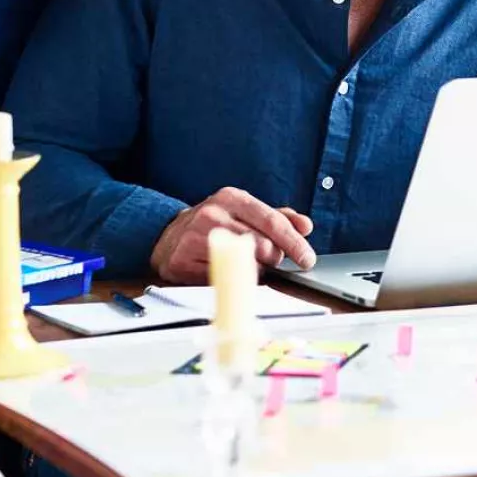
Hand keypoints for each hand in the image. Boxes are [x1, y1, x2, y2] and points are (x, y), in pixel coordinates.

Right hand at [149, 187, 317, 283]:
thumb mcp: (246, 213)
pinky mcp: (182, 260)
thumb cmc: (215, 224)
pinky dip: (230, 278)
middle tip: (272, 261)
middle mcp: (213, 213)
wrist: (168, 236)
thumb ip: (278, 218)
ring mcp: (195, 236)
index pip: (272, 221)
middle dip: (274, 258)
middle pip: (262, 244)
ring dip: (255, 269)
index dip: (294, 242)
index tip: (308, 259)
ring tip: (248, 263)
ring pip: (243, 262)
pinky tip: (226, 269)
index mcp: (233, 198)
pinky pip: (221, 277)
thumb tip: (306, 226)